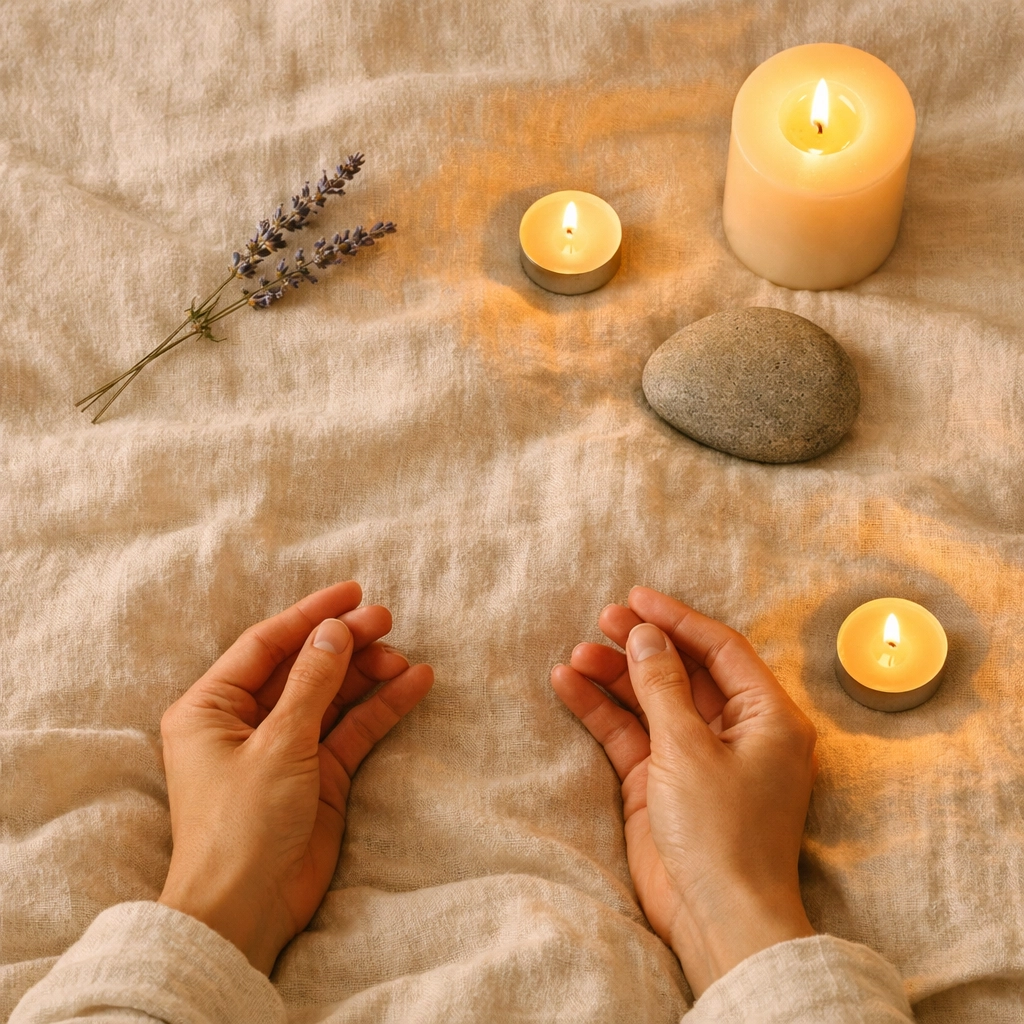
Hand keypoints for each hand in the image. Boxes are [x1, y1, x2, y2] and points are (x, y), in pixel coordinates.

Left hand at [158, 581, 432, 973]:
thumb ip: (311, 682)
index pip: (266, 644)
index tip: (352, 592)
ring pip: (331, 696)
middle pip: (302, 666)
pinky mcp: (316, 775)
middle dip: (344, 643)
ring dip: (366, 674)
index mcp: (212, 707)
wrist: (245, 911)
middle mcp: (246, 722)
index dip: (310, 615)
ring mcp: (284, 748)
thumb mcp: (278, 743)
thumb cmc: (241, 825)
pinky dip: (380, 709)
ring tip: (404, 658)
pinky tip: (412, 686)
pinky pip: (351, 730)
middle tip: (386, 620)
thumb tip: (335, 630)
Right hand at [551, 586, 817, 996]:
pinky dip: (603, 712)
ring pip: (653, 700)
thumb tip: (646, 636)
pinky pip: (632, 734)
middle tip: (602, 619)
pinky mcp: (664, 782)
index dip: (678, 619)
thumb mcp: (689, 748)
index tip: (636, 598)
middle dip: (642, 645)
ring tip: (575, 654)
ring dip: (616, 677)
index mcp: (767, 716)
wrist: (718, 919)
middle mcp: (736, 731)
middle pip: (684, 671)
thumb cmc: (724, 832)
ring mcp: (698, 757)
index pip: (720, 649)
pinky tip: (571, 686)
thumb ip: (663, 687)